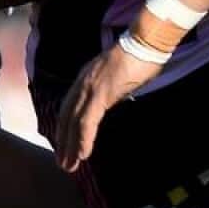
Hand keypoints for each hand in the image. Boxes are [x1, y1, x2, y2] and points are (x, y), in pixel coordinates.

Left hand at [55, 43, 163, 171]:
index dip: (65, 128)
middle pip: (67, 116)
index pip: (69, 107)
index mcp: (86, 78)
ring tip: (69, 165)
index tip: (64, 145)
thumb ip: (112, 89)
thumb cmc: (139, 56)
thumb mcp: (119, 75)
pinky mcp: (100, 94)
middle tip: (63, 162)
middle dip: (63, 142)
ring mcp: (90, 87)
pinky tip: (83, 154)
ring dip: (70, 146)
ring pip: (74, 122)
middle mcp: (82, 83)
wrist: (145, 42)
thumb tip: (114, 100)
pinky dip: (84, 138)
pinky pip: (87, 121)